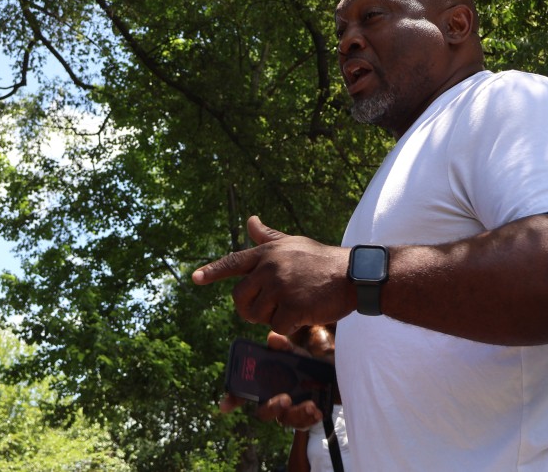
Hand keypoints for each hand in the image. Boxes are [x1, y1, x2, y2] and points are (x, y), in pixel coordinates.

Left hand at [192, 215, 353, 334]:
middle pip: (240, 298)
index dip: (212, 272)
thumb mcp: (292, 244)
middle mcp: (269, 268)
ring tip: (292, 305)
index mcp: (267, 253)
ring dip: (272, 317)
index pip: (233, 262)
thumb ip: (268, 238)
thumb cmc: (321, 260)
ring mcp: (280, 286)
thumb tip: (251, 221)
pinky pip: (277, 326)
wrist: (352, 274)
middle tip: (269, 308)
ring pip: (257, 315)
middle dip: (250, 308)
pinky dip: (289, 326)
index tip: (195, 279)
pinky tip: (304, 313)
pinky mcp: (292, 306)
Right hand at [218, 331, 324, 430]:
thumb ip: (284, 347)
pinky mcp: (305, 419)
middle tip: (285, 398)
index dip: (232, 400)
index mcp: (265, 385)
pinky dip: (310, 420)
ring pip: (285, 421)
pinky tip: (317, 411)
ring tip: (310, 405)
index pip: (244, 394)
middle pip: (263, 411)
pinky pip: (303, 426)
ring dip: (296, 415)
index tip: (225, 406)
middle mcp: (273, 400)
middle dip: (272, 407)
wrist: (332, 376)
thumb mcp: (296, 354)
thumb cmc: (305, 365)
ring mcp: (288, 412)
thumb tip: (272, 338)